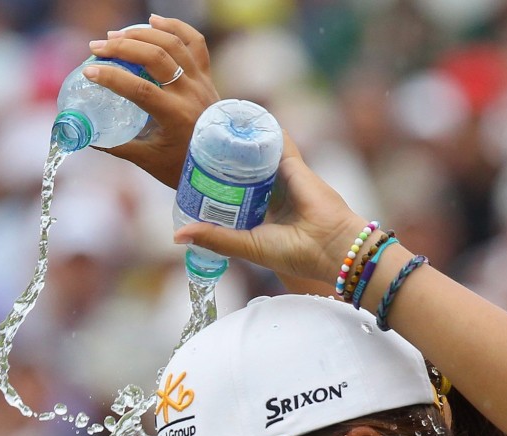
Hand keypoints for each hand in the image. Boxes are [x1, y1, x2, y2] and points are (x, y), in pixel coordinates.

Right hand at [86, 16, 219, 186]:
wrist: (221, 167)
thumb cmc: (183, 167)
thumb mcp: (149, 161)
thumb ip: (118, 147)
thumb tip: (88, 136)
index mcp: (176, 117)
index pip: (140, 89)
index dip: (113, 78)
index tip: (90, 71)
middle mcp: (191, 94)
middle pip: (156, 58)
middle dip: (122, 48)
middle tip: (98, 47)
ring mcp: (201, 82)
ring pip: (173, 43)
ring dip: (142, 34)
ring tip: (117, 35)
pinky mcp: (207, 76)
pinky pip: (195, 42)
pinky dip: (175, 27)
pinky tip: (154, 20)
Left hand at [174, 131, 370, 287]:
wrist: (329, 245)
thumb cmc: (292, 252)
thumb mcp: (246, 245)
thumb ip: (215, 238)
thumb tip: (177, 237)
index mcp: (259, 215)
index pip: (231, 193)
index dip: (212, 182)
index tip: (190, 171)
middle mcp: (270, 193)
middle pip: (240, 169)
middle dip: (220, 156)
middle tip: (195, 140)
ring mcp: (281, 175)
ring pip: (254, 151)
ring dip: (236, 138)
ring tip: (211, 121)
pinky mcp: (292, 162)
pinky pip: (273, 138)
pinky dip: (259, 125)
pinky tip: (239, 113)